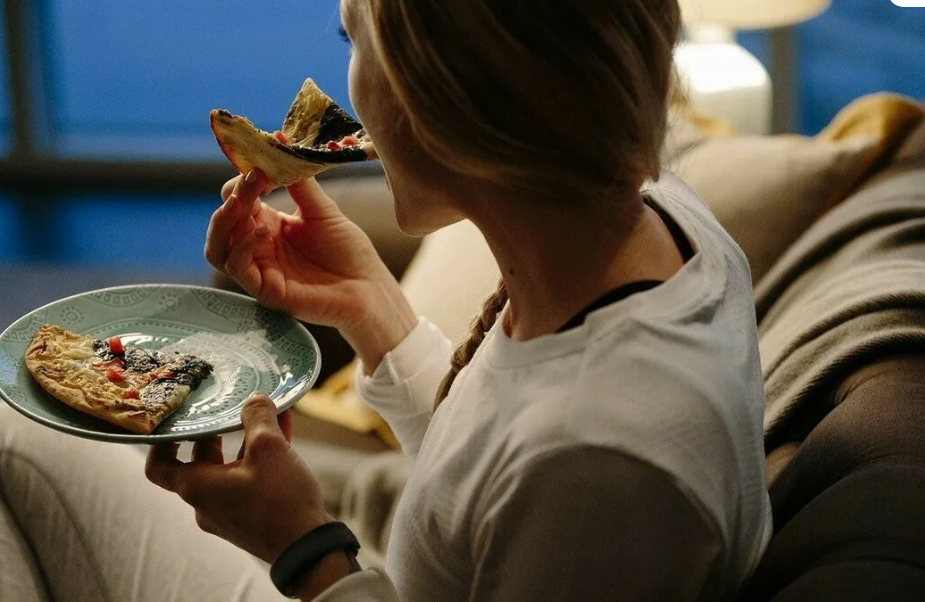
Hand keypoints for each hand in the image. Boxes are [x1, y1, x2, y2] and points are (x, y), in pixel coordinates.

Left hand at [145, 395, 328, 563]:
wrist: (309, 549)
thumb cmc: (280, 500)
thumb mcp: (269, 448)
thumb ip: (258, 417)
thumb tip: (254, 399)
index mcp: (198, 488)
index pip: (159, 466)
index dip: (161, 441)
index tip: (175, 420)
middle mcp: (207, 503)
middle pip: (198, 462)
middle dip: (213, 432)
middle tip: (222, 409)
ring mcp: (230, 512)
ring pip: (229, 468)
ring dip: (245, 440)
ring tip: (265, 414)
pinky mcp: (252, 516)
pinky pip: (249, 479)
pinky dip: (260, 457)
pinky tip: (284, 431)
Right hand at [206, 169, 416, 369]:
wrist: (369, 287)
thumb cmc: (348, 251)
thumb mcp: (322, 209)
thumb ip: (299, 182)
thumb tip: (279, 141)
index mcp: (268, 224)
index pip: (237, 199)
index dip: (242, 182)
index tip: (260, 166)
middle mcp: (257, 246)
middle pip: (222, 221)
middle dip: (233, 197)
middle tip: (253, 180)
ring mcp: (259, 269)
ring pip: (216, 247)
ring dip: (223, 222)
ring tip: (243, 202)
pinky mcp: (265, 290)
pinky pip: (237, 267)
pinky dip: (243, 246)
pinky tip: (264, 231)